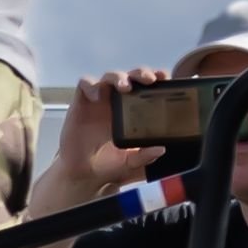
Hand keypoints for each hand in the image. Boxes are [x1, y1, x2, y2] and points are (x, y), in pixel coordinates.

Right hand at [46, 68, 172, 205]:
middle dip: (141, 73)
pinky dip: (91, 85)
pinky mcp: (81, 103)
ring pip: (109, 77)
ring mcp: (99, 101)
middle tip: (149, 79)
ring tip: (125, 86)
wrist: (83, 173)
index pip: (146, 88)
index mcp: (133, 112)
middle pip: (131, 77)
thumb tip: (161, 149)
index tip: (166, 78)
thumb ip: (144, 156)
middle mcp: (117, 103)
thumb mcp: (130, 163)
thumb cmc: (108, 165)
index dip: (156, 79)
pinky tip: (98, 96)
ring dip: (118, 77)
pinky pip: (85, 85)